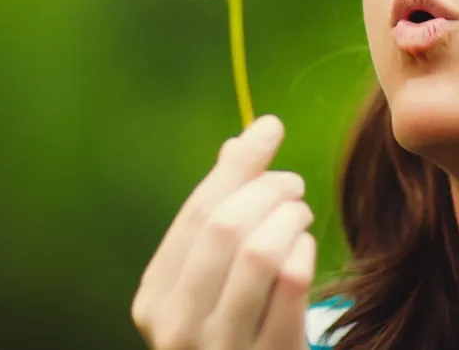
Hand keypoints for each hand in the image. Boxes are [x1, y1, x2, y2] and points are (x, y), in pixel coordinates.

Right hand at [132, 115, 316, 349]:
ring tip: (299, 214)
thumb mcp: (212, 278)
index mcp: (153, 299)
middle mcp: (175, 328)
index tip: (271, 130)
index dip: (237, 166)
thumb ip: (223, 207)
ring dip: (289, 217)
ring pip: (259, 252)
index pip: (195, 213)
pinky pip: (291, 286)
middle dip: (266, 190)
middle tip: (292, 184)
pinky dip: (303, 252)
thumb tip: (257, 129)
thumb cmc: (230, 327)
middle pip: (223, 227)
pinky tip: (304, 248)